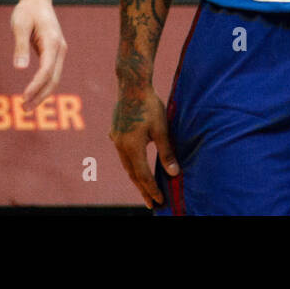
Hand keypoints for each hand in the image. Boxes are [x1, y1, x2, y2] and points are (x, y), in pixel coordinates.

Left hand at [9, 0, 65, 107]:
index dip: (36, 85)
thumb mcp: (20, 25)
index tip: (24, 97)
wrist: (37, 0)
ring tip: (26, 106)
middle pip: (54, 78)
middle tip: (24, 109)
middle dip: (40, 95)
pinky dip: (43, 86)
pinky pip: (51, 74)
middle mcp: (60, 49)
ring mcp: (59, 52)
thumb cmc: (27, 11)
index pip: (46, 70)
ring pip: (54, 78)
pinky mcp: (54, 53)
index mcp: (53, 41)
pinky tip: (33, 94)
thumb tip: (20, 69)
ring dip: (42, 93)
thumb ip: (20, 46)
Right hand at [110, 81, 178, 208]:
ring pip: (126, 164)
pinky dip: (131, 164)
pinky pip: (123, 154)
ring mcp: (116, 138)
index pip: (142, 175)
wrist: (132, 84)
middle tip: (151, 203)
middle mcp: (120, 145)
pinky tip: (136, 165)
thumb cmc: (150, 105)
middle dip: (143, 189)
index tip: (159, 201)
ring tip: (145, 189)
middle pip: (132, 173)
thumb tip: (174, 173)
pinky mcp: (115, 132)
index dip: (152, 189)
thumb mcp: (161, 129)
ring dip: (136, 178)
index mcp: (131, 147)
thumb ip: (167, 152)